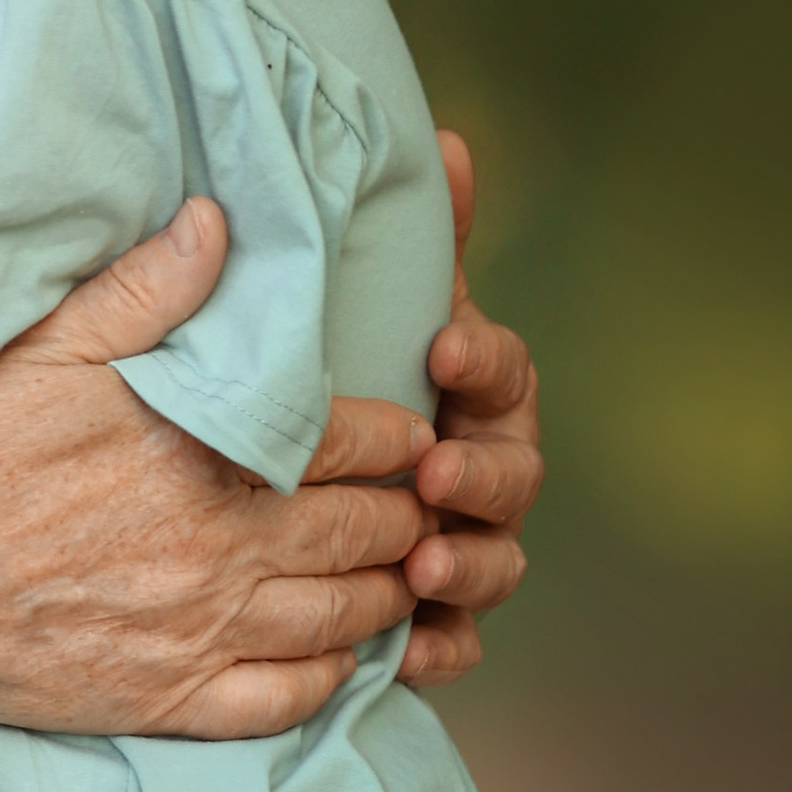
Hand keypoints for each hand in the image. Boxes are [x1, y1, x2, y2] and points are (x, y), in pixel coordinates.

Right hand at [0, 199, 436, 742]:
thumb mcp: (48, 349)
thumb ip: (147, 288)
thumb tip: (221, 222)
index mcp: (207, 457)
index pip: (353, 443)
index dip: (397, 435)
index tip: (409, 432)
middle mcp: (223, 550)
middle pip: (367, 533)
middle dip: (407, 512)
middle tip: (421, 500)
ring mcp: (202, 634)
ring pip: (345, 619)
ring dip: (388, 592)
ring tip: (398, 569)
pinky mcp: (171, 700)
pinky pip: (289, 701)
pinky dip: (332, 679)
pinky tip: (337, 656)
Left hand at [390, 130, 539, 687]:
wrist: (276, 481)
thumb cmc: (337, 375)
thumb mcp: (363, 304)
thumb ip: (410, 236)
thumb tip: (447, 140)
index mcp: (470, 390)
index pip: (501, 369)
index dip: (482, 358)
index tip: (442, 346)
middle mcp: (481, 464)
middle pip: (515, 473)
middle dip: (481, 472)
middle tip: (436, 471)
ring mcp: (465, 540)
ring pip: (495, 559)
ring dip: (468, 562)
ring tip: (422, 563)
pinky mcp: (433, 613)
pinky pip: (453, 642)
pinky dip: (438, 648)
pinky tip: (406, 651)